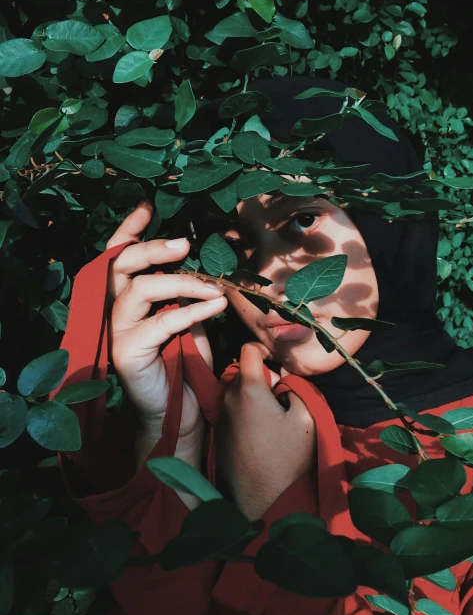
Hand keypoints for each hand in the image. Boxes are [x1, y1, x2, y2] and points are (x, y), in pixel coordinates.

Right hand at [106, 200, 227, 467]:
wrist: (179, 408)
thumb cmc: (184, 361)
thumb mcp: (187, 317)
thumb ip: (186, 291)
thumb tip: (203, 262)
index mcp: (128, 296)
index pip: (119, 255)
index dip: (130, 229)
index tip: (148, 205)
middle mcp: (116, 309)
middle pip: (121, 265)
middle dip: (153, 248)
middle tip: (184, 244)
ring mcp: (118, 331)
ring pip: (140, 290)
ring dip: (180, 283)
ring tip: (212, 286)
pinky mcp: (127, 353)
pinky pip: (161, 323)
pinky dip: (191, 312)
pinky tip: (214, 307)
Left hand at [215, 342, 315, 520]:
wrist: (264, 500)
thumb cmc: (288, 457)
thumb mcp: (306, 418)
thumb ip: (297, 388)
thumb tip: (286, 380)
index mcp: (249, 390)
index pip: (249, 349)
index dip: (264, 350)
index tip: (277, 363)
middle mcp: (228, 399)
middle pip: (244, 373)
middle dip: (263, 380)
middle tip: (282, 399)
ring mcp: (221, 418)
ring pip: (237, 394)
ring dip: (254, 398)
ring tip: (272, 420)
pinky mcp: (219, 436)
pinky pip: (232, 413)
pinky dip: (245, 415)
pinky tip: (260, 437)